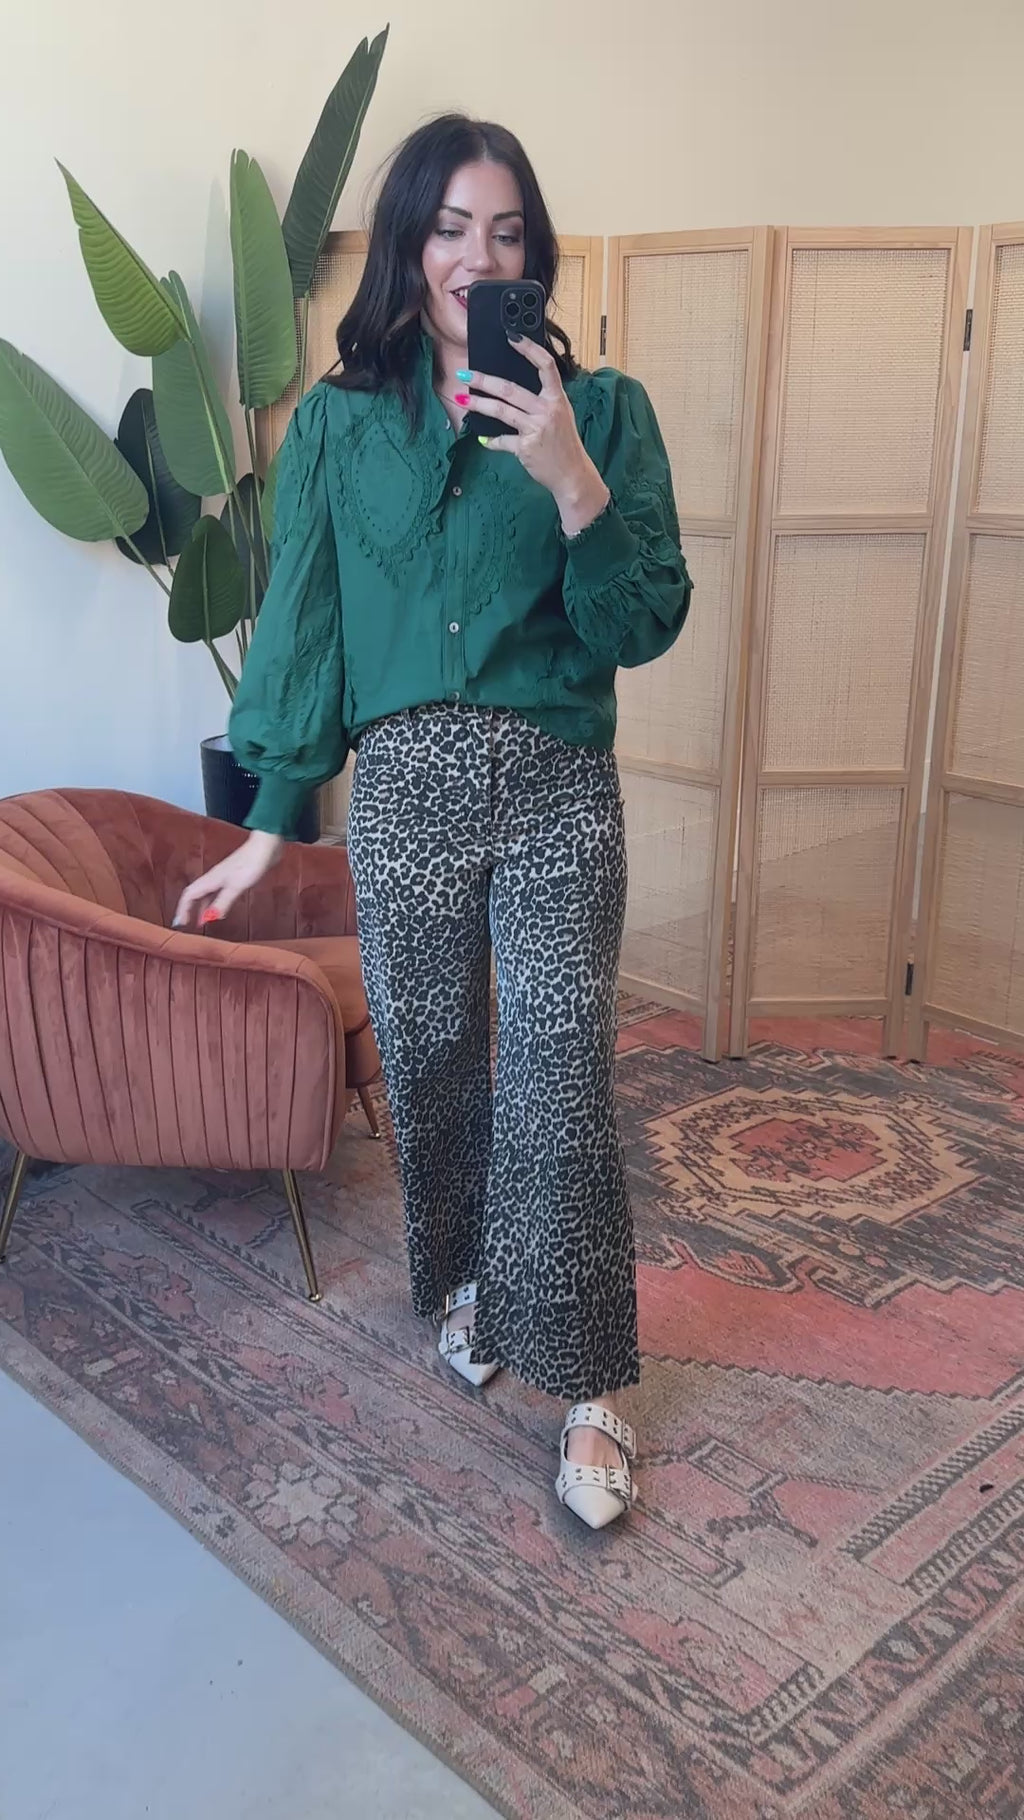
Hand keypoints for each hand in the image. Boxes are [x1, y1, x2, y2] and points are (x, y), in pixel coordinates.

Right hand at [172, 829, 283, 928]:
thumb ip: (222, 903)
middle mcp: (213, 878)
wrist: (265, 847)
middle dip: (189, 909)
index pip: (189, 895)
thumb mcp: (235, 887)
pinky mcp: (234, 877)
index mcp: (210, 880)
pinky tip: (221, 909)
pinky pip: (218, 892)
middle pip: (195, 895)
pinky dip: (215, 902)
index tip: (181, 923)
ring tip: (203, 921)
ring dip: (203, 907)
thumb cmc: (250, 864)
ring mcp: (223, 877)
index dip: (183, 909)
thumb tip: (209, 918)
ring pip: (206, 894)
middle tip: (188, 924)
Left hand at [470, 337, 610, 534]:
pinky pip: (502, 440)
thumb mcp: (561, 415)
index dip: (528, 349)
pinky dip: (491, 441)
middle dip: (484, 380)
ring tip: (463, 399)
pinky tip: (482, 439)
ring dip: (479, 404)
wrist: (572, 474)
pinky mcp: (526, 448)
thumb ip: (543, 400)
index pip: (545, 366)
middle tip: (465, 375)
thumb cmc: (564, 444)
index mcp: (557, 398)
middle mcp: (547, 410)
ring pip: (501, 411)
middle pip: (510, 389)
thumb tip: (513, 389)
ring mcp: (536, 429)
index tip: (511, 337)